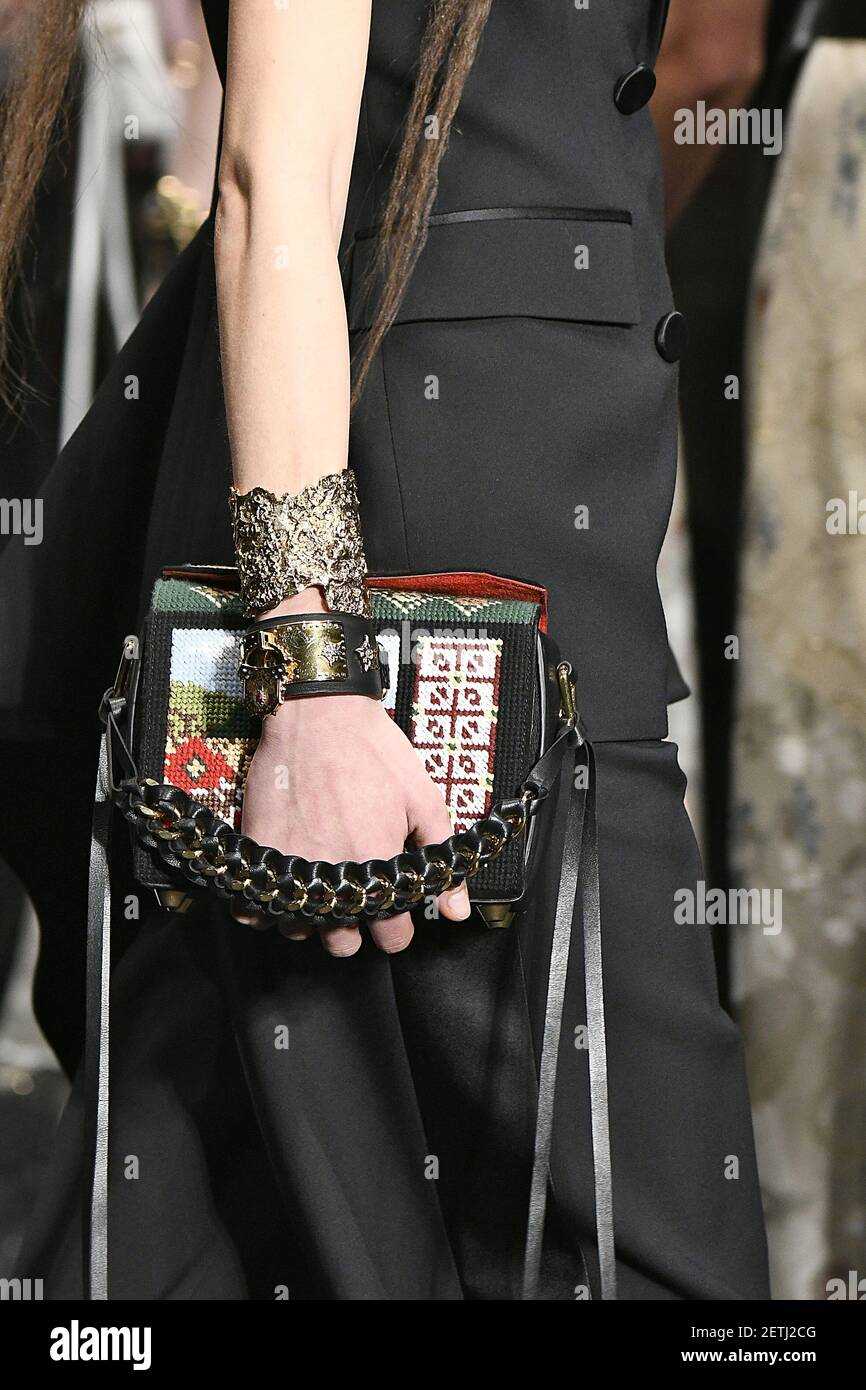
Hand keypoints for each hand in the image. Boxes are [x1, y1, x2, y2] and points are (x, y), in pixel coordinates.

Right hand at [231, 689, 471, 955]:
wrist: (317, 712)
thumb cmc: (372, 750)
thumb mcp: (423, 797)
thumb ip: (442, 855)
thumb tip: (458, 910)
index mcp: (378, 863)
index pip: (392, 938)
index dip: (397, 929)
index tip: (393, 913)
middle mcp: (333, 874)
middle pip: (342, 943)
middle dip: (354, 928)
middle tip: (355, 895)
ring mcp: (290, 866)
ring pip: (298, 930)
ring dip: (310, 917)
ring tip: (320, 884)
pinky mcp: (257, 852)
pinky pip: (252, 910)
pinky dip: (264, 906)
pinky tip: (283, 884)